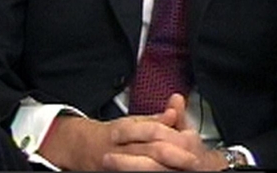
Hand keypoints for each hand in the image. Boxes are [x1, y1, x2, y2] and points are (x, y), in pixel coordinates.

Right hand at [39, 94, 226, 170]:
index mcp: (125, 130)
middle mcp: (120, 148)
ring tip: (182, 169)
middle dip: (174, 157)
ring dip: (165, 167)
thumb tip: (175, 109)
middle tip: (194, 160)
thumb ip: (156, 118)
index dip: (173, 136)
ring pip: (144, 167)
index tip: (191, 140)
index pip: (152, 131)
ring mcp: (117, 165)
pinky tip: (166, 172)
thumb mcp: (133, 121)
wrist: (83, 149)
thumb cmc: (114, 135)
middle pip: (151, 151)